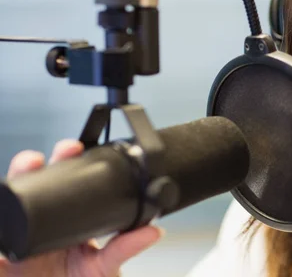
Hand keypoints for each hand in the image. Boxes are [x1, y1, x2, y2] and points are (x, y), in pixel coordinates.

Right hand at [0, 140, 164, 276]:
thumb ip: (124, 248)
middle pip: (31, 182)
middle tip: (39, 159)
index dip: (65, 160)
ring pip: (8, 199)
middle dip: (32, 163)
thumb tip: (154, 229)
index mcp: (66, 216)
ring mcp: (18, 234)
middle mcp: (40, 219)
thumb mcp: (102, 267)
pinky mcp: (2, 254)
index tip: (74, 148)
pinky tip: (2, 224)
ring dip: (12, 181)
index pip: (63, 180)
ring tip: (21, 174)